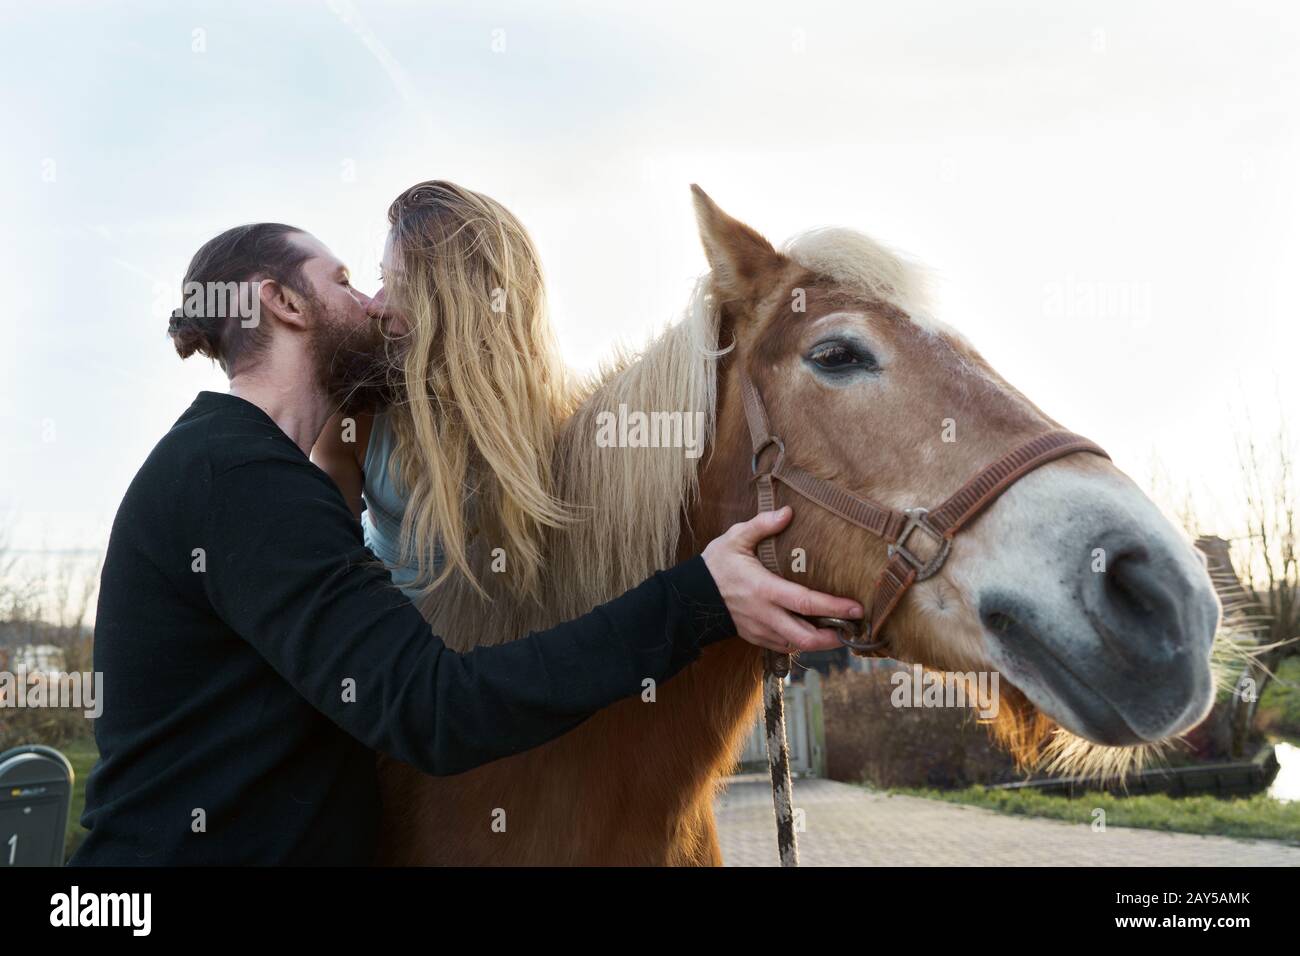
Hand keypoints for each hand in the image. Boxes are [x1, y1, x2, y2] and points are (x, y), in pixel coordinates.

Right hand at [701, 506, 863, 652]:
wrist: (691, 596)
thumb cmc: (716, 565)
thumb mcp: (735, 538)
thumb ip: (762, 525)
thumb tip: (788, 512)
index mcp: (764, 589)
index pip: (805, 602)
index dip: (834, 608)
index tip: (857, 608)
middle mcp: (765, 614)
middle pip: (806, 637)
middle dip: (833, 639)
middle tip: (853, 630)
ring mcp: (760, 630)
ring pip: (796, 645)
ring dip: (819, 643)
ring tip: (838, 633)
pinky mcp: (755, 637)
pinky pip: (784, 646)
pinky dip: (801, 643)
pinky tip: (812, 633)